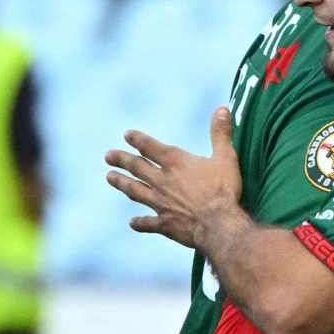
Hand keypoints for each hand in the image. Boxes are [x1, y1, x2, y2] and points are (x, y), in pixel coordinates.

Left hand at [107, 106, 243, 245]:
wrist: (218, 225)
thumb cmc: (223, 190)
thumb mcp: (225, 157)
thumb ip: (220, 133)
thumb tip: (223, 109)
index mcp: (175, 162)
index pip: (150, 147)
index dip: (138, 140)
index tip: (126, 135)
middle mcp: (163, 181)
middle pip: (137, 167)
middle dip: (122, 160)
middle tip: (108, 156)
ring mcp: (161, 203)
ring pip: (135, 191)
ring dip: (121, 183)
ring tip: (110, 177)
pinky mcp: (164, 224)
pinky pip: (148, 223)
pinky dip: (140, 222)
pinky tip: (132, 222)